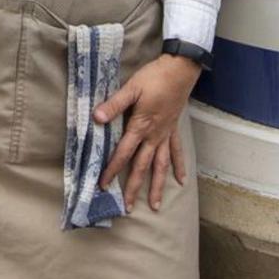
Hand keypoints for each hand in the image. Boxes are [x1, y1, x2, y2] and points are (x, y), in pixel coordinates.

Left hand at [94, 55, 201, 212]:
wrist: (180, 71)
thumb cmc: (153, 77)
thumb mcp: (130, 88)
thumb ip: (114, 104)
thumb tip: (96, 118)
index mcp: (141, 126)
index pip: (123, 153)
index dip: (112, 169)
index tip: (103, 185)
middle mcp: (154, 135)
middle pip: (142, 166)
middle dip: (134, 187)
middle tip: (128, 208)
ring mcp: (166, 134)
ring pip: (161, 166)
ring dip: (158, 186)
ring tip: (156, 205)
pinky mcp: (174, 129)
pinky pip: (177, 152)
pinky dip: (179, 166)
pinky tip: (181, 180)